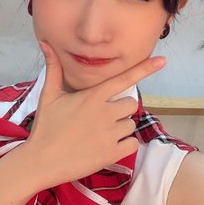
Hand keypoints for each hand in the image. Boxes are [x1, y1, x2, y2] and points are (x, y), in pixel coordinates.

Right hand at [25, 41, 165, 187]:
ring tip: (98, 134)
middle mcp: (105, 113)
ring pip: (131, 125)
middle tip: (102, 117)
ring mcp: (110, 134)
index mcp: (93, 96)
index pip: (124, 78)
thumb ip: (53, 69)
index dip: (145, 68)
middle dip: (121, 110)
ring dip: (120, 128)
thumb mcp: (48, 95)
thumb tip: (46, 43)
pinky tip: (106, 146)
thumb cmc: (44, 127)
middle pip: (131, 104)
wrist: (40, 161)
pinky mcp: (112, 154)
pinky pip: (132, 144)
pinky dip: (124, 145)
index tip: (163, 60)